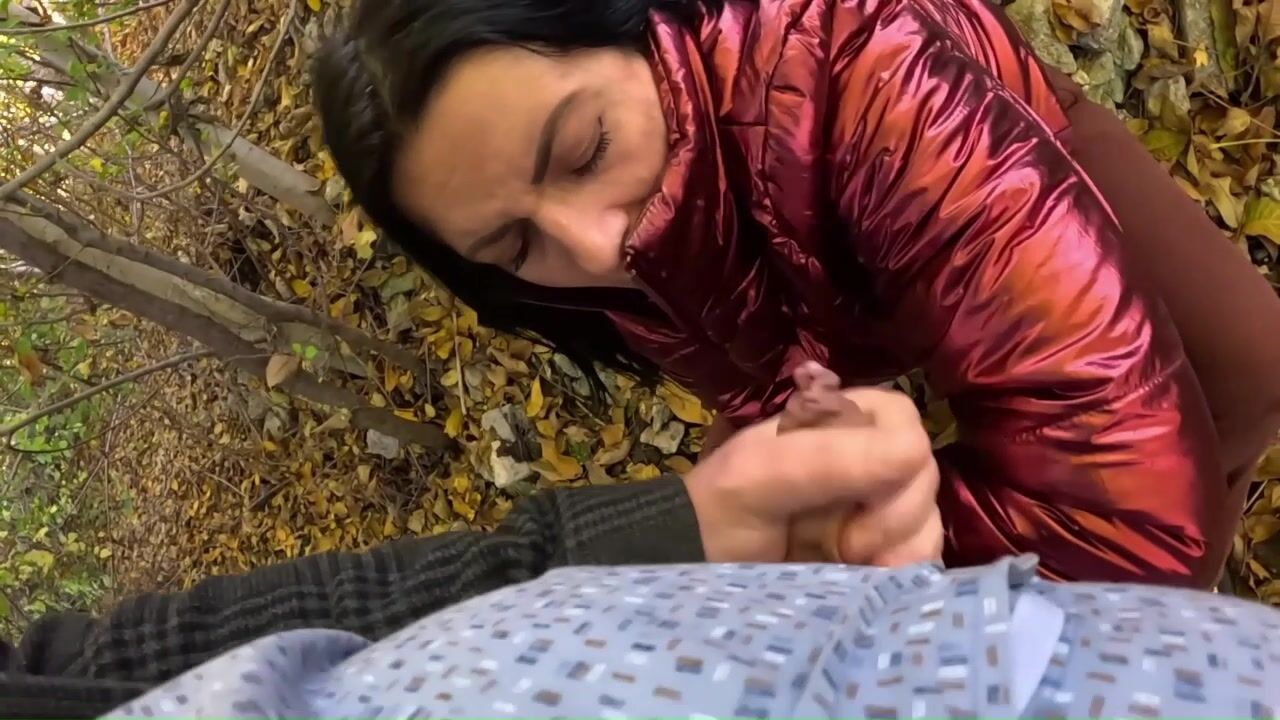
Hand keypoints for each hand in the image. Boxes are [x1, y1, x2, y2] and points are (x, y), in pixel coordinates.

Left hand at [684, 382, 940, 563]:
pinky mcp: (883, 551)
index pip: (902, 422)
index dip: (892, 462)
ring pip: (929, 518)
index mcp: (838, 422)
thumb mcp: (758, 474)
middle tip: (844, 547)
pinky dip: (904, 570)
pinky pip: (925, 555)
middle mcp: (866, 458)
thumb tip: (914, 452)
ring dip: (899, 549)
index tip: (853, 502)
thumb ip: (828, 457)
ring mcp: (876, 507)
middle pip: (925, 474)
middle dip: (894, 517)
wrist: (699, 570)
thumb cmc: (720, 511)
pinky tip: (868, 579)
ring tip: (850, 566)